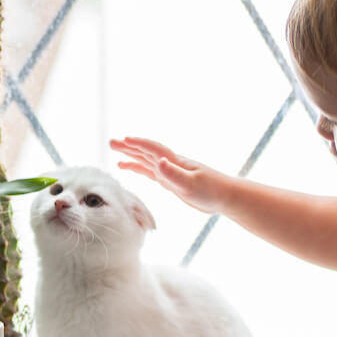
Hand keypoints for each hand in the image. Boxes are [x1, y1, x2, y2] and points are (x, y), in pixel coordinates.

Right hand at [110, 136, 228, 213]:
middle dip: (129, 147)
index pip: (153, 150)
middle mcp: (171, 164)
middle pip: (146, 152)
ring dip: (132, 155)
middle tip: (111, 142)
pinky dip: (140, 168)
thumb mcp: (191, 184)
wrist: (225, 196)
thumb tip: (158, 162)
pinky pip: (151, 172)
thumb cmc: (211, 190)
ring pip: (147, 161)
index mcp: (175, 162)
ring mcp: (171, 171)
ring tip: (116, 152)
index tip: (123, 140)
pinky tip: (131, 168)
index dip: (138, 144)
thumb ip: (174, 174)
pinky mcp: (172, 181)